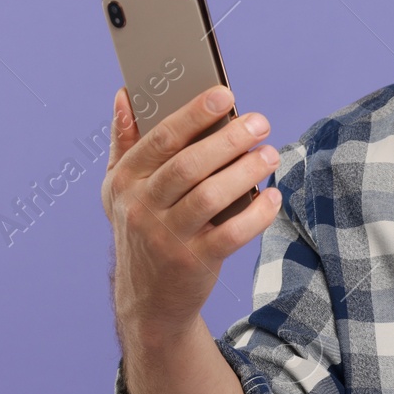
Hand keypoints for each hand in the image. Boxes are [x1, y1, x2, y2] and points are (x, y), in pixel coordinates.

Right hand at [101, 84, 281, 342]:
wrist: (148, 299)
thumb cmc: (142, 229)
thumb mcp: (120, 189)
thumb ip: (125, 141)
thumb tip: (125, 94)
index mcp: (125, 180)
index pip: (161, 139)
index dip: (194, 114)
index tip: (225, 95)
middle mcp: (141, 208)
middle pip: (188, 165)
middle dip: (228, 139)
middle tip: (260, 123)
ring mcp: (166, 237)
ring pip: (210, 197)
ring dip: (245, 172)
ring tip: (270, 155)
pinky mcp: (194, 262)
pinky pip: (231, 234)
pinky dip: (256, 214)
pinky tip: (272, 197)